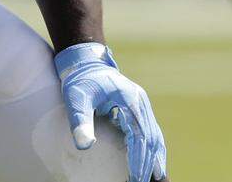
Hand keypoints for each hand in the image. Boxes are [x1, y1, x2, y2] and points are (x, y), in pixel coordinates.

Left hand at [55, 43, 166, 181]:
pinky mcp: (138, 108)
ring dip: (155, 158)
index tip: (135, 178)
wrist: (86, 62)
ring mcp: (141, 105)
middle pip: (151, 138)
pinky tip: (153, 164)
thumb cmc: (79, 80)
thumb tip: (84, 145)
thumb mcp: (75, 98)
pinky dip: (153, 149)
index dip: (138, 159)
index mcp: (129, 100)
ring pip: (155, 136)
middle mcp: (140, 103)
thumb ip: (79, 120)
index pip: (139, 136)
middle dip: (149, 163)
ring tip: (155, 179)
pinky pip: (150, 131)